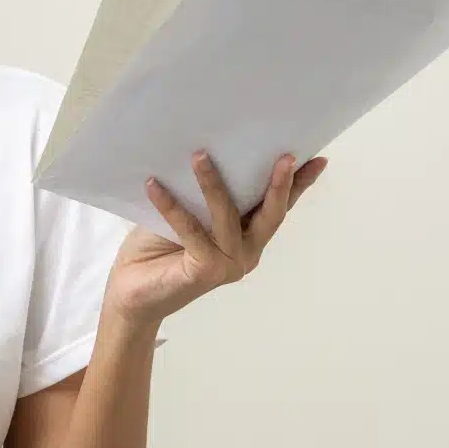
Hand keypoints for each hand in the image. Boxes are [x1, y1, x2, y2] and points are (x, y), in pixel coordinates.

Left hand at [104, 150, 327, 326]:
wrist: (131, 296)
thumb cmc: (157, 252)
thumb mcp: (186, 216)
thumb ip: (204, 198)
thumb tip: (208, 151)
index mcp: (247, 239)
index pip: (276, 208)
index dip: (298, 186)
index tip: (317, 159)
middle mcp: (245, 253)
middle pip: (270, 215)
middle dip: (280, 185)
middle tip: (286, 156)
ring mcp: (228, 265)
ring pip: (228, 217)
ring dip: (214, 183)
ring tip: (199, 155)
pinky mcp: (205, 271)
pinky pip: (190, 230)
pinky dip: (171, 205)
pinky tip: (154, 185)